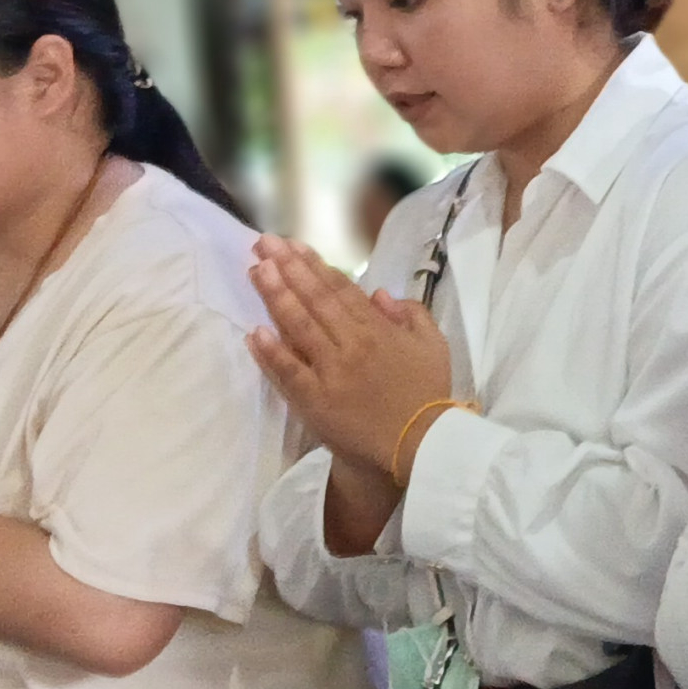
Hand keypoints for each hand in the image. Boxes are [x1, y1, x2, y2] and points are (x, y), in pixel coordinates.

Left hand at [244, 236, 455, 478]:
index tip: (292, 245)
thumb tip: (379, 293)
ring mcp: (331, 372)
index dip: (313, 264)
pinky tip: (254, 332)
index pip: (340, 289)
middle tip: (262, 243)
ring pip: (298, 326)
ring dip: (275, 296)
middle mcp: (352, 343)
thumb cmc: (426, 393)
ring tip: (255, 271)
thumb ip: (412, 314)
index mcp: (378, 328)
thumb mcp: (434, 346)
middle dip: (287, 267)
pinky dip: (271, 352)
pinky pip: (289, 372)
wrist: (419, 445)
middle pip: (314, 299)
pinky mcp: (316, 401)